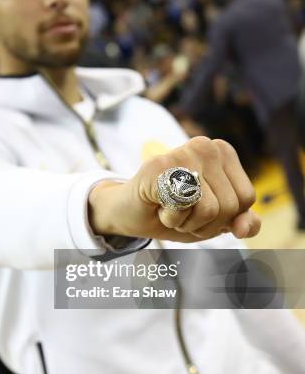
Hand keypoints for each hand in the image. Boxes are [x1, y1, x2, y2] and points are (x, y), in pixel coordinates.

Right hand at [88, 136, 259, 242]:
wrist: (128, 212)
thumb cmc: (173, 211)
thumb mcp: (214, 220)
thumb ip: (241, 221)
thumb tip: (245, 228)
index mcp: (223, 152)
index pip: (245, 199)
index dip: (223, 218)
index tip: (199, 208)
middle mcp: (205, 145)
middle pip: (229, 207)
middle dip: (205, 223)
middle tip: (181, 210)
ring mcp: (182, 153)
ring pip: (210, 210)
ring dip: (187, 222)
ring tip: (170, 208)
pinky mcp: (159, 166)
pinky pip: (184, 207)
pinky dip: (171, 218)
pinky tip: (158, 205)